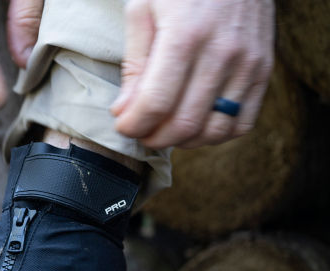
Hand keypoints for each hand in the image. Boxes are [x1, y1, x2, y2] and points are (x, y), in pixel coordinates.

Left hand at [111, 0, 274, 149]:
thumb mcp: (143, 10)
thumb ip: (134, 64)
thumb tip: (123, 112)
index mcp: (185, 35)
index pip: (156, 104)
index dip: (133, 125)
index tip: (123, 124)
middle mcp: (221, 52)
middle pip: (184, 124)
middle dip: (154, 138)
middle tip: (140, 130)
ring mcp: (248, 63)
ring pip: (214, 131)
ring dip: (183, 141)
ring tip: (165, 127)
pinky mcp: (264, 68)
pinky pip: (243, 123)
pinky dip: (215, 134)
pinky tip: (196, 123)